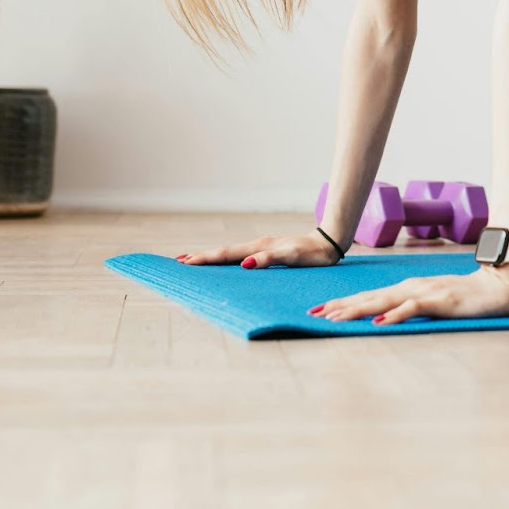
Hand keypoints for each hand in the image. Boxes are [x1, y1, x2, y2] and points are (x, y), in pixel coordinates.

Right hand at [175, 231, 338, 268]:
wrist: (328, 244)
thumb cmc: (312, 254)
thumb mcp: (292, 258)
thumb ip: (269, 259)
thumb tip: (245, 264)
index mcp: (259, 247)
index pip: (227, 254)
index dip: (206, 258)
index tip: (186, 262)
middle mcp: (257, 245)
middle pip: (224, 252)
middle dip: (202, 256)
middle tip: (180, 261)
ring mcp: (262, 247)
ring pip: (231, 252)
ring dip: (212, 257)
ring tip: (194, 260)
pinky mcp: (268, 251)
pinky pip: (241, 255)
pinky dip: (227, 258)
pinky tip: (225, 261)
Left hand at [309, 264, 508, 325]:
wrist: (498, 285)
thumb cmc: (465, 296)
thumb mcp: (432, 301)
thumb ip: (409, 306)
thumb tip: (382, 317)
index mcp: (406, 289)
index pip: (369, 296)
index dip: (343, 303)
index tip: (318, 310)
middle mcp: (410, 288)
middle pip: (369, 297)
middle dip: (340, 306)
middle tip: (314, 313)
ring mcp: (424, 293)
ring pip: (384, 301)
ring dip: (359, 309)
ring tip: (335, 317)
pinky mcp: (439, 300)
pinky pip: (413, 308)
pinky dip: (394, 314)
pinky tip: (380, 321)